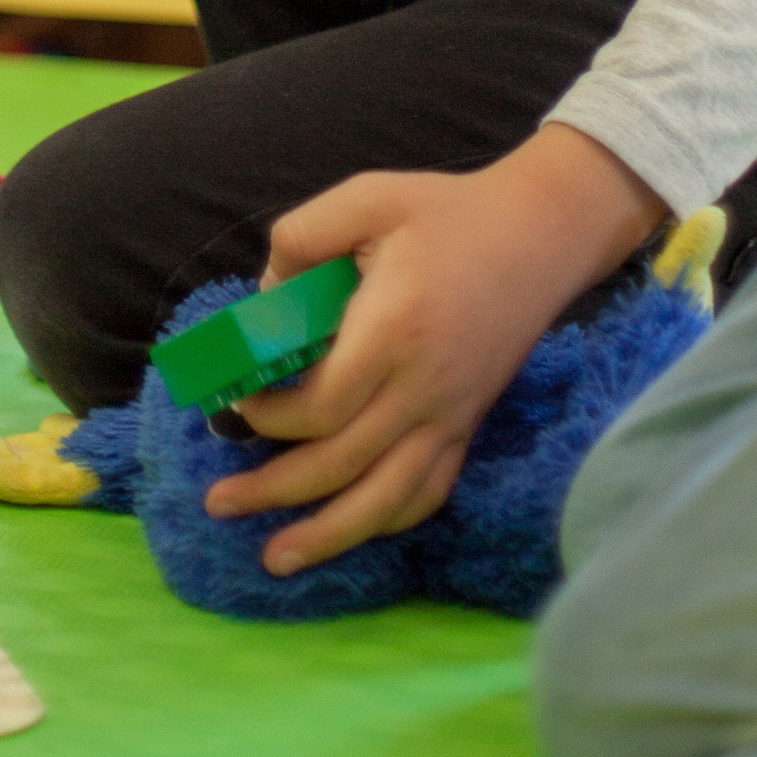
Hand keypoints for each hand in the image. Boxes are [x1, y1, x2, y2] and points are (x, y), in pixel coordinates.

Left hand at [203, 128, 664, 574]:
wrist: (538, 235)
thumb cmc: (446, 213)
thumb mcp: (369, 197)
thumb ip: (303, 236)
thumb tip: (261, 299)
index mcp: (395, 330)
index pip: (323, 406)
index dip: (271, 419)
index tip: (238, 405)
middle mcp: (425, 387)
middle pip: (343, 465)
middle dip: (274, 491)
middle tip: (218, 503)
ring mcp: (451, 417)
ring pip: (385, 500)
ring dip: (327, 536)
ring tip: (273, 560)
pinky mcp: (466, 427)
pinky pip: (426, 493)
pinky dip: (383, 521)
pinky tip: (346, 533)